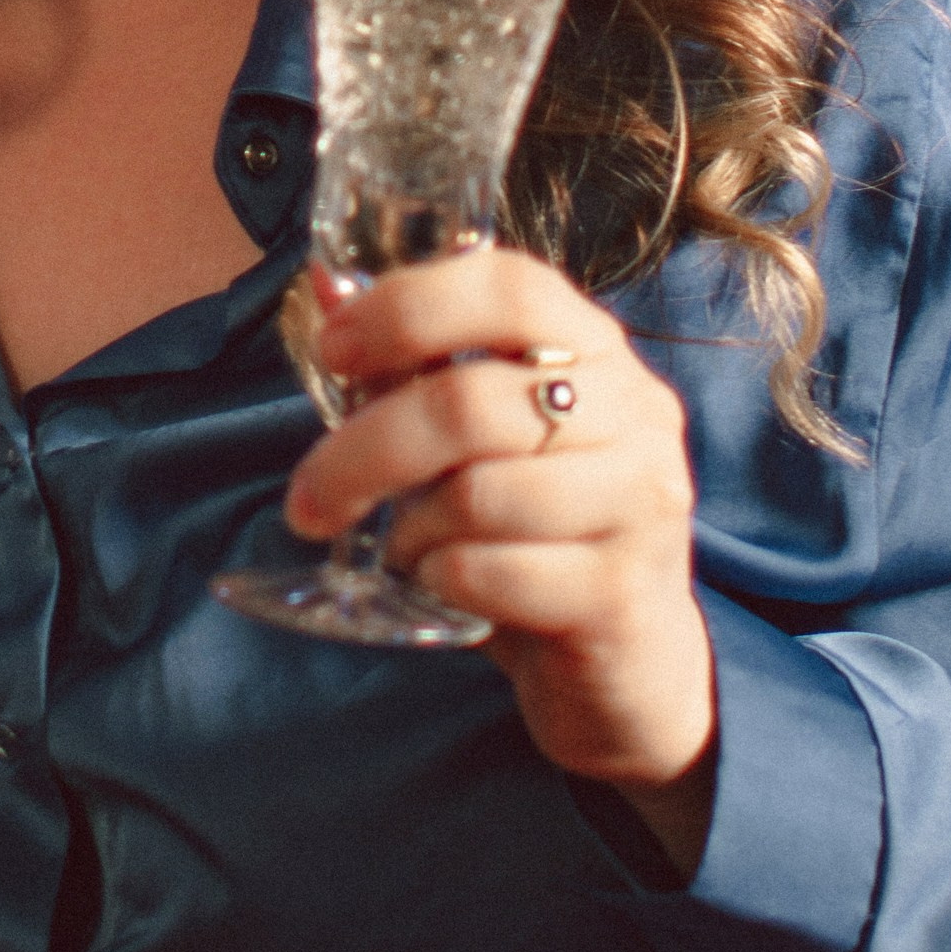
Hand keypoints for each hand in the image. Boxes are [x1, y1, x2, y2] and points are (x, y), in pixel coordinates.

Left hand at [285, 248, 718, 876]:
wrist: (632, 667)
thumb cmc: (539, 533)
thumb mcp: (481, 442)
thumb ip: (413, 364)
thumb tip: (325, 283)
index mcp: (597, 352)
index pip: (510, 286)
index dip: (410, 305)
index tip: (335, 347)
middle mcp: (635, 413)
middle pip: (468, 402)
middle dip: (362, 451)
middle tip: (308, 499)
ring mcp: (642, 502)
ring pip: (477, 495)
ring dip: (411, 531)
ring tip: (411, 551)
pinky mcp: (624, 593)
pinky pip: (491, 574)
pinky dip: (443, 583)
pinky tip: (449, 588)